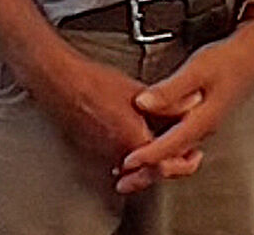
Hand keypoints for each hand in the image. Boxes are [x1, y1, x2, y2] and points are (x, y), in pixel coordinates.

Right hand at [26, 49, 206, 193]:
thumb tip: (193, 103)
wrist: (60, 81)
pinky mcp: (94, 149)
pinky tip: (136, 147)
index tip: (193, 154)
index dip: (184, 160)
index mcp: (133, 140)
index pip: (167, 164)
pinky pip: (119, 161)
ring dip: (150, 163)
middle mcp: (119, 153)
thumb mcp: (138, 91)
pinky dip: (132, 159)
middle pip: (152, 172)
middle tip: (183, 158)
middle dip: (169, 165)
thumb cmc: (91, 83)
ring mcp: (104, 153)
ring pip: (135, 169)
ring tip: (163, 152)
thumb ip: (169, 103)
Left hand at [115, 21, 253, 192]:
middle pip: (174, 155)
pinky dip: (163, 147)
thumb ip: (170, 90)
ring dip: (155, 161)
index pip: (171, 144)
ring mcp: (205, 123)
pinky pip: (180, 139)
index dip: (148, 155)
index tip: (128, 162)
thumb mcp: (196, 71)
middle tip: (125, 182)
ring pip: (177, 149)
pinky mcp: (204, 116)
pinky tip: (151, 144)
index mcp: (203, 119)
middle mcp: (205, 126)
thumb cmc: (230, 59)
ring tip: (133, 170)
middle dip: (149, 170)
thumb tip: (145, 103)